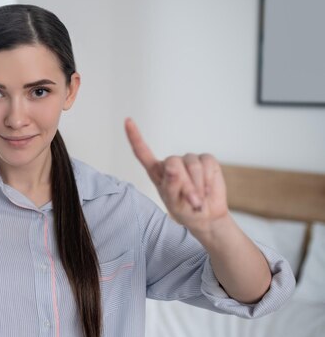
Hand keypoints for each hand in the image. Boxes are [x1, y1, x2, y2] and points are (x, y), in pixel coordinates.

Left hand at [124, 118, 228, 234]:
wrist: (206, 215)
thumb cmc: (184, 209)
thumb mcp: (173, 202)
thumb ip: (171, 185)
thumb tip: (172, 166)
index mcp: (156, 171)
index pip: (142, 152)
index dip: (135, 136)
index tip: (128, 121)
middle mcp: (171, 162)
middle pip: (174, 162)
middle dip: (185, 184)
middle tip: (191, 201)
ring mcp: (188, 160)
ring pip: (192, 164)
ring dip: (197, 185)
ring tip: (198, 200)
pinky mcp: (205, 160)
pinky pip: (207, 163)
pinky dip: (208, 179)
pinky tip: (206, 190)